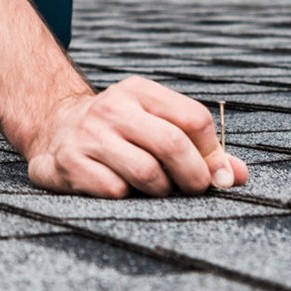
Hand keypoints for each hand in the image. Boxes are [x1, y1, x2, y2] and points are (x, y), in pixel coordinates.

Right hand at [18, 76, 248, 196]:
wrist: (52, 130)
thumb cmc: (118, 133)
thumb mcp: (155, 125)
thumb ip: (200, 149)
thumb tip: (237, 176)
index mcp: (139, 92)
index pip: (194, 119)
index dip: (212, 153)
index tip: (215, 175)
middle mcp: (113, 108)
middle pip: (173, 145)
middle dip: (193, 177)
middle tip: (192, 190)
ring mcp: (89, 134)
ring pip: (147, 173)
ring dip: (160, 191)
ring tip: (156, 189)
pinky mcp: (70, 162)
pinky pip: (116, 191)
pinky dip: (127, 198)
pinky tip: (121, 189)